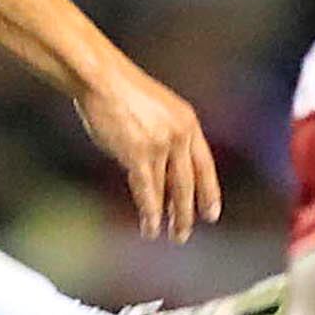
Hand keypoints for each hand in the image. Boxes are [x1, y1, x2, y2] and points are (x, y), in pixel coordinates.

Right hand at [75, 64, 221, 242]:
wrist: (102, 79)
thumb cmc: (122, 92)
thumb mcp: (158, 110)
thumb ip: (167, 136)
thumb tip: (164, 168)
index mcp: (188, 122)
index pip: (205, 165)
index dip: (208, 193)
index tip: (211, 214)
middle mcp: (180, 135)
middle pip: (189, 183)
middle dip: (188, 212)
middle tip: (185, 232)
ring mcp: (161, 145)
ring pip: (170, 190)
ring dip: (170, 216)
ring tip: (171, 235)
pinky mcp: (139, 154)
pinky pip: (148, 191)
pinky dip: (150, 212)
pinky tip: (150, 226)